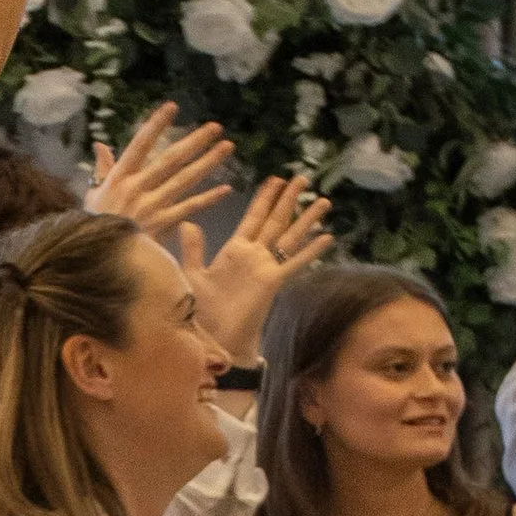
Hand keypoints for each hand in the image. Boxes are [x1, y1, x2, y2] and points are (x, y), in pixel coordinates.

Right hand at [90, 106, 233, 242]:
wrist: (98, 259)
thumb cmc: (95, 227)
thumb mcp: (93, 196)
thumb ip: (102, 170)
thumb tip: (100, 145)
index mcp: (119, 178)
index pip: (140, 145)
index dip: (156, 125)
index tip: (172, 107)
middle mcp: (137, 188)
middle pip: (170, 159)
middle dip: (195, 141)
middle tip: (216, 127)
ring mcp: (151, 206)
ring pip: (185, 180)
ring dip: (208, 162)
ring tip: (227, 147)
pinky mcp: (162, 225)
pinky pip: (189, 208)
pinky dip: (208, 199)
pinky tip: (226, 188)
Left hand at [181, 173, 331, 366]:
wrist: (213, 338)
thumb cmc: (202, 311)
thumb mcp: (192, 275)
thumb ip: (193, 249)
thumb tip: (188, 223)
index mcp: (234, 250)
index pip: (253, 218)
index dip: (264, 198)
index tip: (275, 179)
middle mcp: (254, 255)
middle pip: (275, 220)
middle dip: (288, 199)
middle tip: (302, 178)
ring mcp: (266, 267)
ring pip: (290, 237)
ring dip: (306, 219)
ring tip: (323, 200)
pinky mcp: (273, 281)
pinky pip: (295, 262)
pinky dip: (311, 250)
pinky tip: (327, 237)